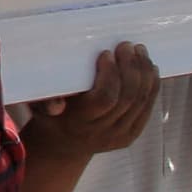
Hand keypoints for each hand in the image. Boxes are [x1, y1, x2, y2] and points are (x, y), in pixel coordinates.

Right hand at [19, 43, 158, 161]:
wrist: (62, 145)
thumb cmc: (49, 116)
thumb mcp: (39, 108)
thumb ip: (45, 101)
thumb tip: (57, 104)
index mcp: (78, 123)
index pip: (105, 98)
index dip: (110, 74)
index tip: (106, 53)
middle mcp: (101, 132)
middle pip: (127, 97)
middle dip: (130, 67)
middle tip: (126, 46)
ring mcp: (119, 135)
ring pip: (141, 101)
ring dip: (143, 72)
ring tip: (139, 51)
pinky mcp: (131, 134)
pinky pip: (147, 107)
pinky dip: (152, 85)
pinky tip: (150, 68)